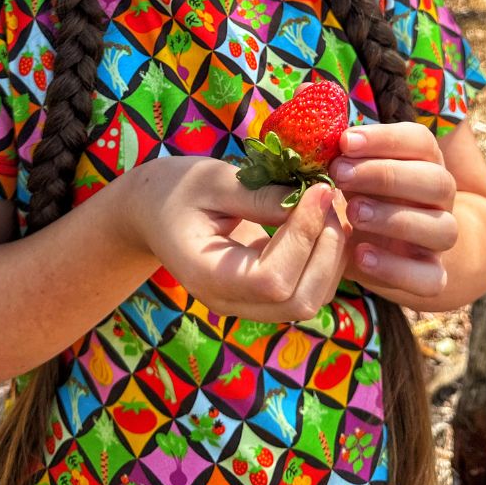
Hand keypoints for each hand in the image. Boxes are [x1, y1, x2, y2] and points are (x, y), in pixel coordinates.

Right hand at [127, 156, 346, 322]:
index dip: (304, 237)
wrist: (153, 211)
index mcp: (206, 276)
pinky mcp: (263, 294)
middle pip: (300, 301)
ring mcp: (247, 304)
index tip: (317, 189)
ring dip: (332, 254)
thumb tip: (314, 200)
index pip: (272, 280)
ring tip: (329, 204)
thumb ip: (259, 195)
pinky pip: (308, 287)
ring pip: (311, 299)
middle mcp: (229, 302)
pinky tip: (323, 219)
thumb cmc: (175, 189)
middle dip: (327, 249)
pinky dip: (326, 257)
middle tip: (330, 197)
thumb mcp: (212, 180)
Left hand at [330, 122, 457, 298]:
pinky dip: (396, 268)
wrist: (372, 245)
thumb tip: (310, 118)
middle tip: (340, 175)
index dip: (385, 138)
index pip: (420, 141)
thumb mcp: (347, 170)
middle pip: (437, 181)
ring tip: (352, 213)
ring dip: (395, 218)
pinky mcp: (431, 275)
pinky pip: (430, 278)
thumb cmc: (356, 194)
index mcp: (423, 162)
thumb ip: (337, 152)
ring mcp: (439, 238)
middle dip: (386, 175)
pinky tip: (360, 255)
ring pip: (442, 229)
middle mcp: (440, 199)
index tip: (344, 142)